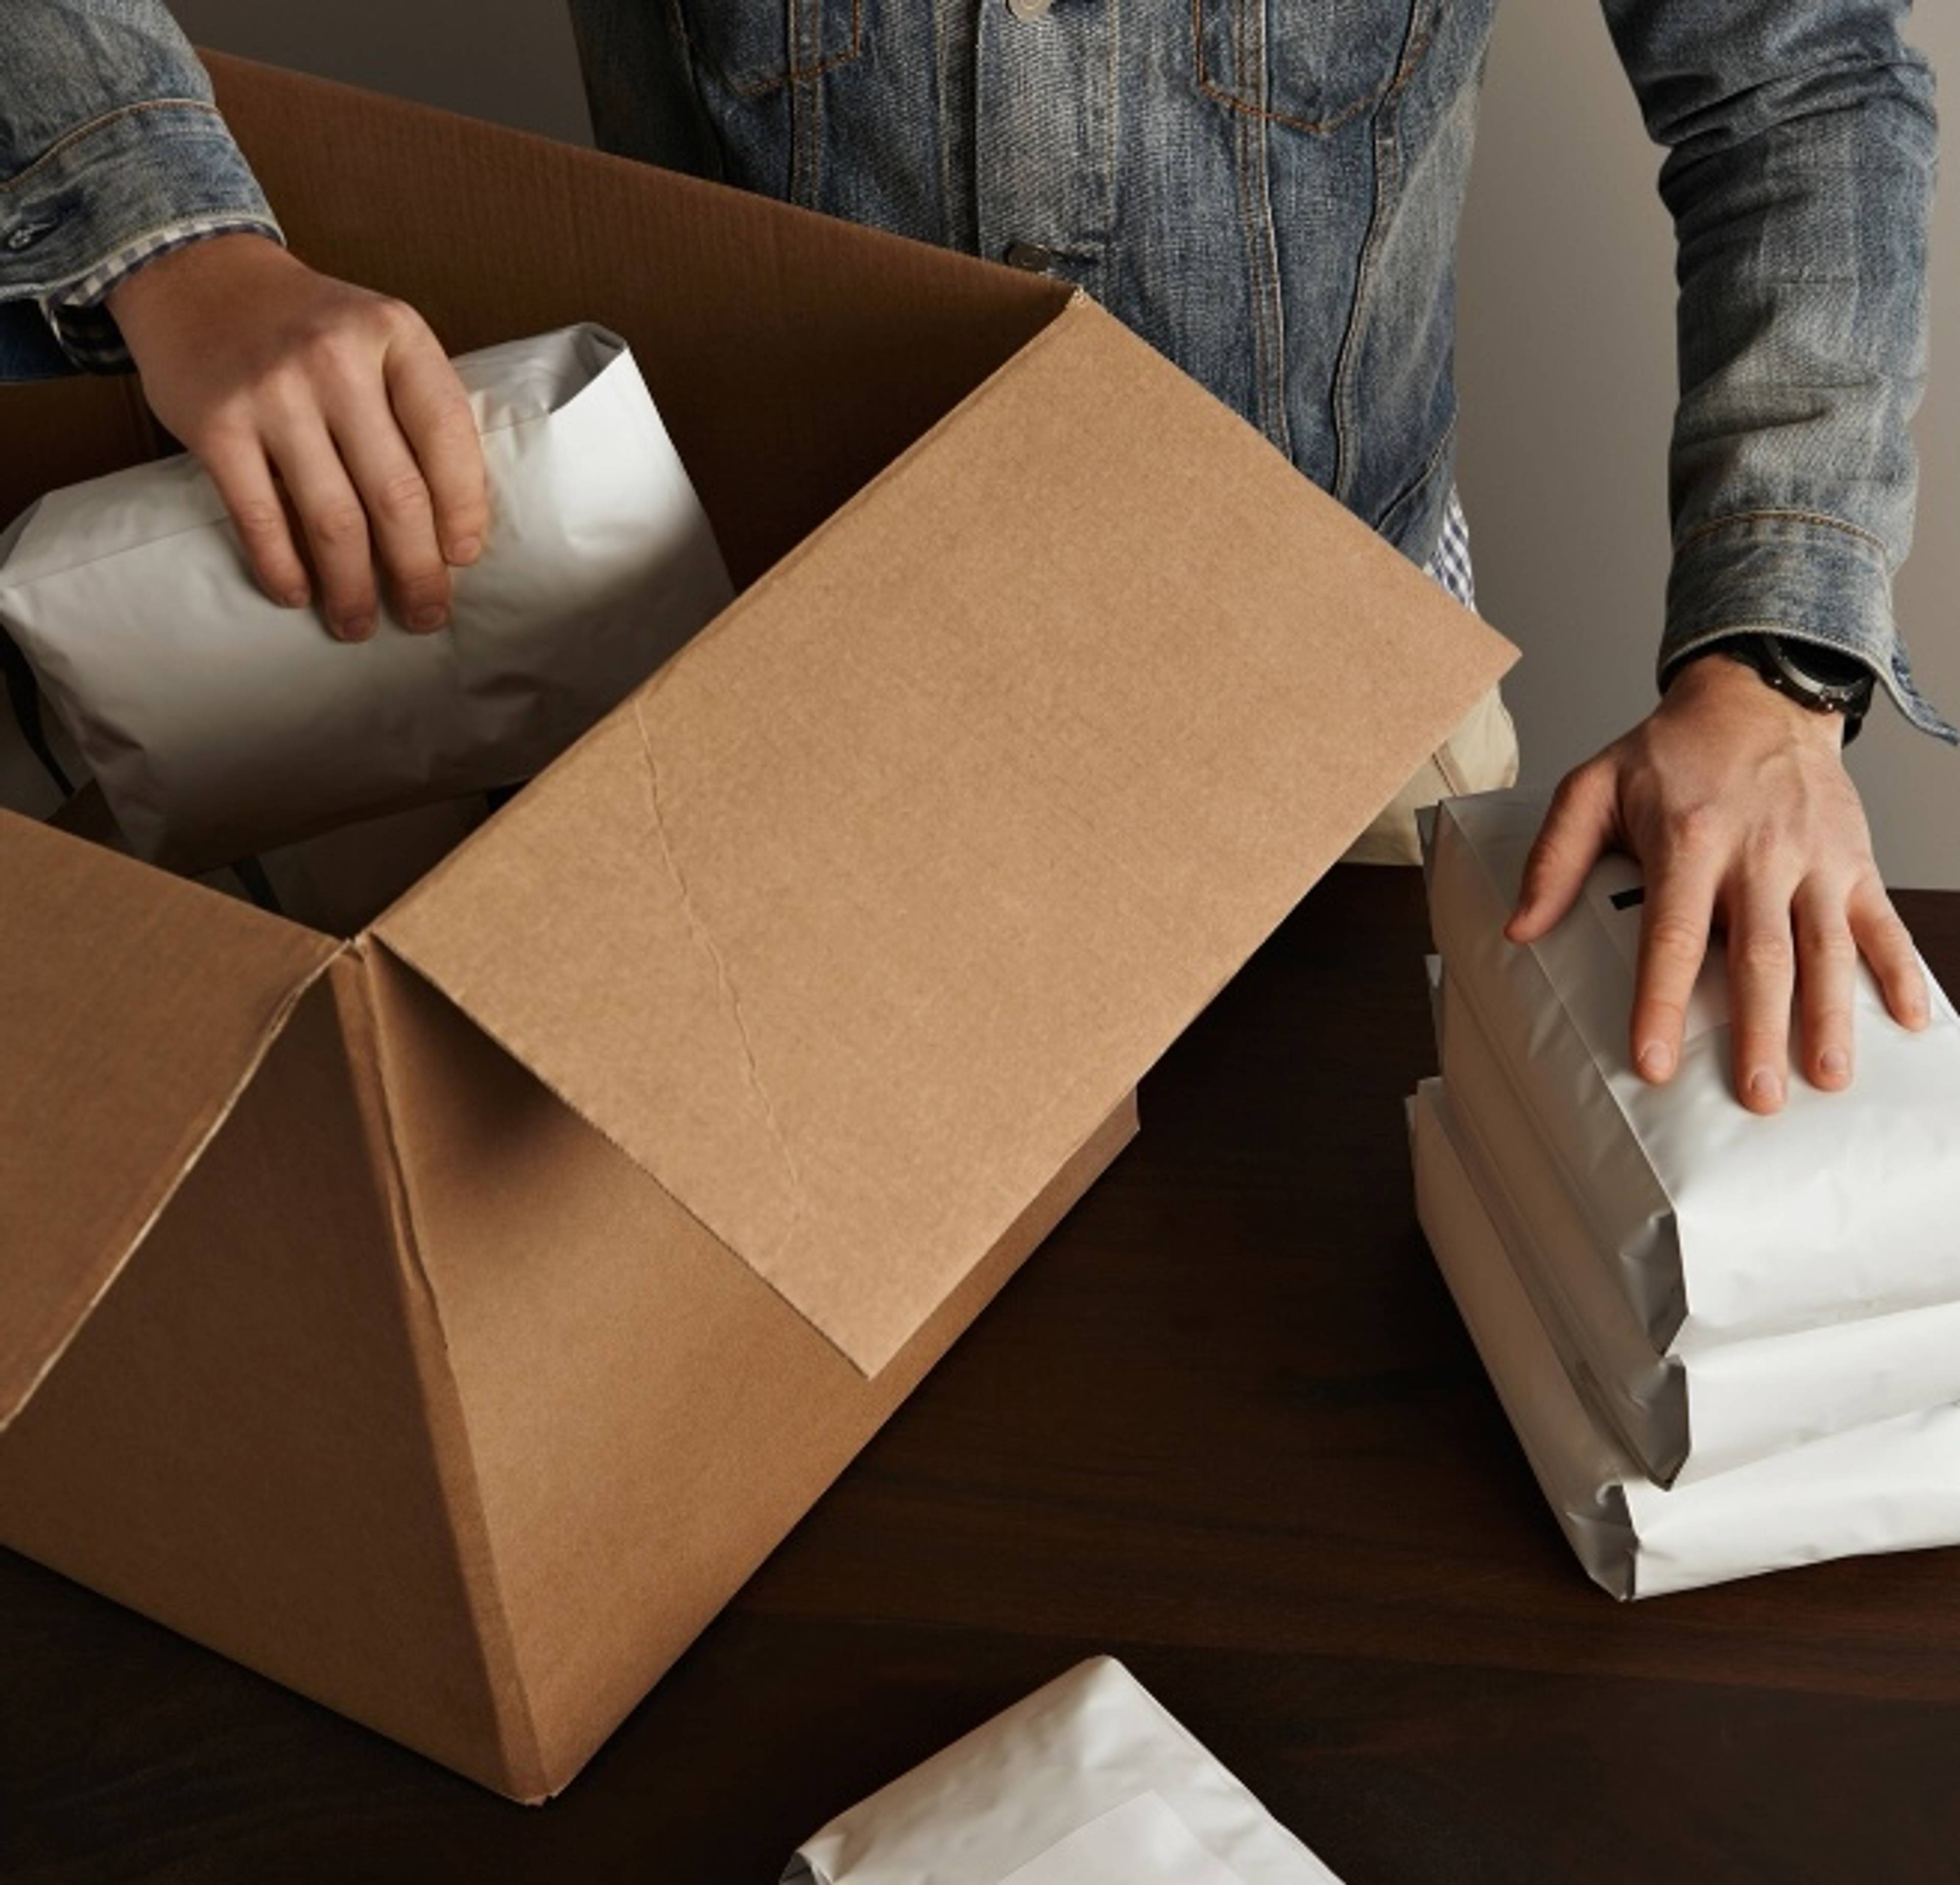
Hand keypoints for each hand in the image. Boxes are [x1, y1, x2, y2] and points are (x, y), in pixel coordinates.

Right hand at [106, 231, 486, 641]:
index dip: (464, 511)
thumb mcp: (378, 337)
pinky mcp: (215, 423)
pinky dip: (283, 568)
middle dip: (417, 571)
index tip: (463, 559)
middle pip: (396, 495)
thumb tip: (454, 523)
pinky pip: (260, 517)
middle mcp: (336, 358)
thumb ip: (416, 407)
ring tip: (359, 624)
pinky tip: (299, 595)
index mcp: (394, 334)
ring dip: (352, 588)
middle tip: (425, 616)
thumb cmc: (309, 326)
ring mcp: (272, 391)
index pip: (449, 438)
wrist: (198, 274)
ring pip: (333, 520)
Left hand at [1505, 652, 1928, 1113]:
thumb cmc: (1668, 753)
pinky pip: (1882, 922)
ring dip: (1830, 1017)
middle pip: (1759, 956)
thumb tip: (1520, 928)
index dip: (1661, 1002)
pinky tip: (1911, 1021)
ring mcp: (1814, 860)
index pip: (1673, 936)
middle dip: (1760, 1031)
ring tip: (1827, 1079)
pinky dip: (1901, 970)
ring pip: (1826, 949)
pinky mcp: (1855, 861)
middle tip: (1756, 1099)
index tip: (1654, 1063)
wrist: (1757, 697)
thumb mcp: (1593, 787)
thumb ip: (1554, 858)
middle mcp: (1759, 854)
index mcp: (1689, 840)